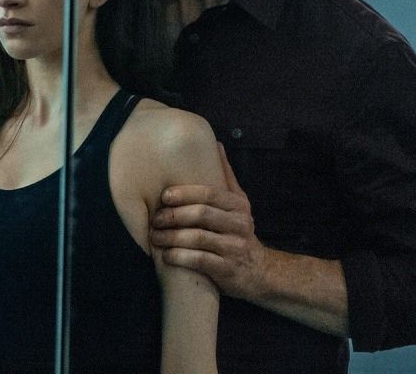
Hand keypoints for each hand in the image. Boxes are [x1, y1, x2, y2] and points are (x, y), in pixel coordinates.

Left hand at [150, 143, 267, 300]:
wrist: (261, 272)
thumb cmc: (238, 232)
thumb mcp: (238, 203)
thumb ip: (225, 176)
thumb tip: (216, 143)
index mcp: (238, 206)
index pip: (209, 194)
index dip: (184, 193)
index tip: (163, 196)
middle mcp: (240, 225)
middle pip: (202, 214)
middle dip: (174, 215)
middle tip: (154, 219)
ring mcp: (235, 248)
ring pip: (198, 238)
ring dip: (172, 237)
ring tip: (154, 237)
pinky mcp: (229, 270)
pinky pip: (201, 261)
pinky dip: (180, 257)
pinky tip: (166, 255)